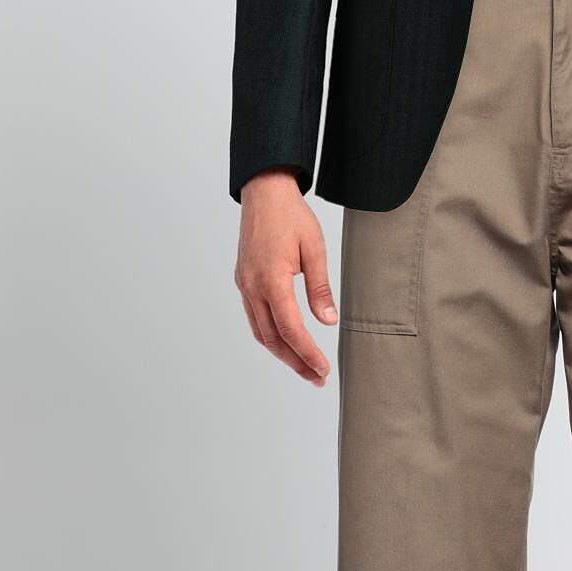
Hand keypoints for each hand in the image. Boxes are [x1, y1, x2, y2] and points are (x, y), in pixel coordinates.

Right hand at [234, 171, 336, 385]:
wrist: (264, 193)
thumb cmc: (292, 216)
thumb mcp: (314, 249)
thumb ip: (320, 288)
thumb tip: (328, 322)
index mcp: (271, 280)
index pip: (290, 329)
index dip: (307, 353)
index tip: (322, 369)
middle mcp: (253, 286)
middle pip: (273, 338)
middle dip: (295, 362)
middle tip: (316, 377)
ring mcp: (245, 285)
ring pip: (260, 332)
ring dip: (282, 353)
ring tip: (304, 367)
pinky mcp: (244, 281)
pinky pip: (254, 317)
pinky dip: (270, 335)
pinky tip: (286, 341)